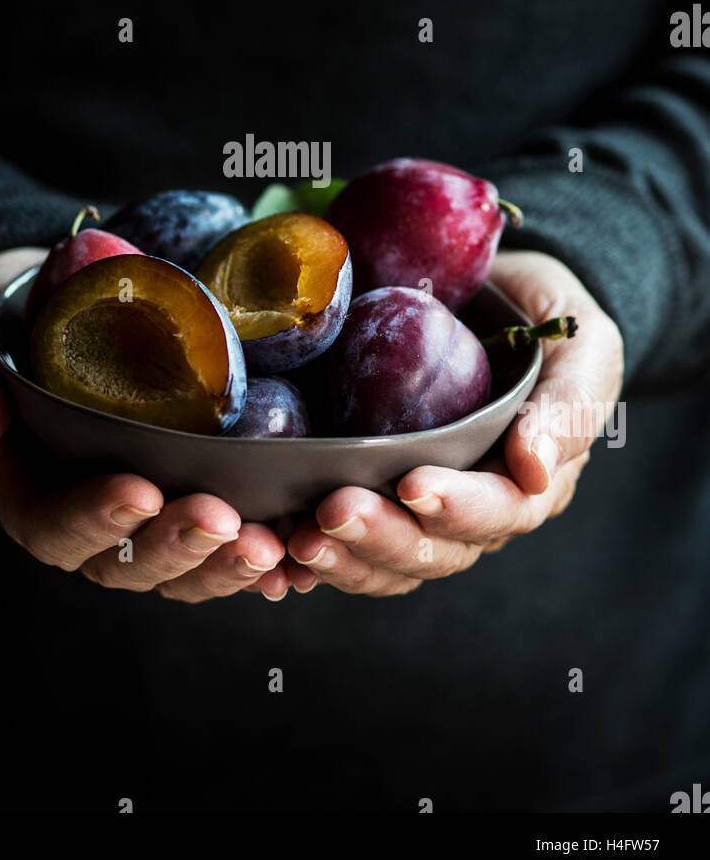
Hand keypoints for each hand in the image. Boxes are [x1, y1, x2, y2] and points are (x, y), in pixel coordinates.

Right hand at [0, 250, 290, 601]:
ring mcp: (146, 511)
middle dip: (176, 547)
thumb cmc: (1, 316)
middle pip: (126, 562)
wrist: (66, 295)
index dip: (95, 519)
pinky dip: (264, 558)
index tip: (138, 490)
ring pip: (183, 565)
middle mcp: (87, 516)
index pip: (52, 525)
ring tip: (270, 544)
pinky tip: (301, 555)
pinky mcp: (194, 491)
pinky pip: (227, 542)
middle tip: (223, 521)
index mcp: (25, 487)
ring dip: (226, 563)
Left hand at [285, 250, 623, 595]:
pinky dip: (311, 557)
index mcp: (532, 479)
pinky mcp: (375, 496)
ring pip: (388, 561)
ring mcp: (423, 510)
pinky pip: (347, 546)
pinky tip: (274, 554)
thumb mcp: (584, 347)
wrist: (496, 297)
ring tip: (295, 541)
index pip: (501, 510)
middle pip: (436, 549)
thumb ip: (569, 405)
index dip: (459, 506)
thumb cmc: (550, 320)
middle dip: (383, 537)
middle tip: (331, 512)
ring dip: (342, 557)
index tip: (414, 484)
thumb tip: (534, 467)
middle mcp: (477, 508)